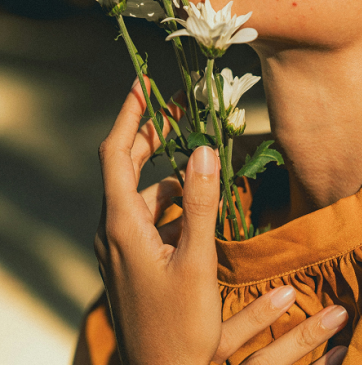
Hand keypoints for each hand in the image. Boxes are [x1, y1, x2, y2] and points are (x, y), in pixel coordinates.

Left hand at [94, 78, 348, 364]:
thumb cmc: (178, 324)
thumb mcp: (196, 261)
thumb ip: (200, 203)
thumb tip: (203, 150)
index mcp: (122, 224)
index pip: (117, 153)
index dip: (130, 115)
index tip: (143, 83)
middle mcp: (113, 230)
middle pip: (126, 166)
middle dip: (152, 135)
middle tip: (180, 108)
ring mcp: (119, 246)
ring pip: (141, 193)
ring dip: (169, 173)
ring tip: (202, 161)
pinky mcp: (131, 260)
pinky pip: (147, 216)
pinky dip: (171, 202)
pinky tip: (198, 206)